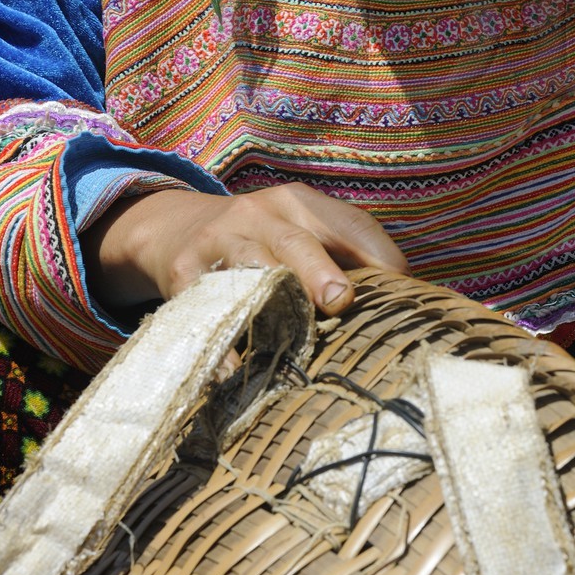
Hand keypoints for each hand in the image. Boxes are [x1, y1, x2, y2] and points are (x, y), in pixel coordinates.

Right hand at [81, 183, 407, 316]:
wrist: (171, 228)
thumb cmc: (261, 241)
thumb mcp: (298, 231)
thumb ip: (343, 258)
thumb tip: (403, 305)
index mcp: (301, 204)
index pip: (348, 222)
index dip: (376, 252)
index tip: (401, 284)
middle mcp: (261, 214)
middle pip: (295, 241)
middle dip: (319, 270)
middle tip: (341, 301)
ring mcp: (220, 241)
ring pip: (249, 268)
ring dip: (272, 300)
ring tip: (292, 335)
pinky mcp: (184, 273)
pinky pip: (208, 307)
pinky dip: (223, 342)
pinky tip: (235, 370)